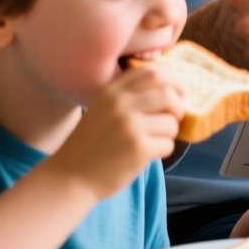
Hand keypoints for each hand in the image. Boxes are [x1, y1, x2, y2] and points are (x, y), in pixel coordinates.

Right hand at [48, 64, 183, 200]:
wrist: (70, 177)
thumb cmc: (92, 143)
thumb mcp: (103, 108)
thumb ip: (129, 95)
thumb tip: (172, 89)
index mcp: (112, 91)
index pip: (153, 72)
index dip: (172, 81)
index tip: (176, 92)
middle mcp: (121, 104)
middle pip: (169, 94)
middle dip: (178, 107)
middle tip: (174, 118)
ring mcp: (130, 126)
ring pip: (172, 122)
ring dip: (169, 133)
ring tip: (154, 140)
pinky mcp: (138, 148)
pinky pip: (168, 144)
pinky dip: (163, 150)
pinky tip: (146, 155)